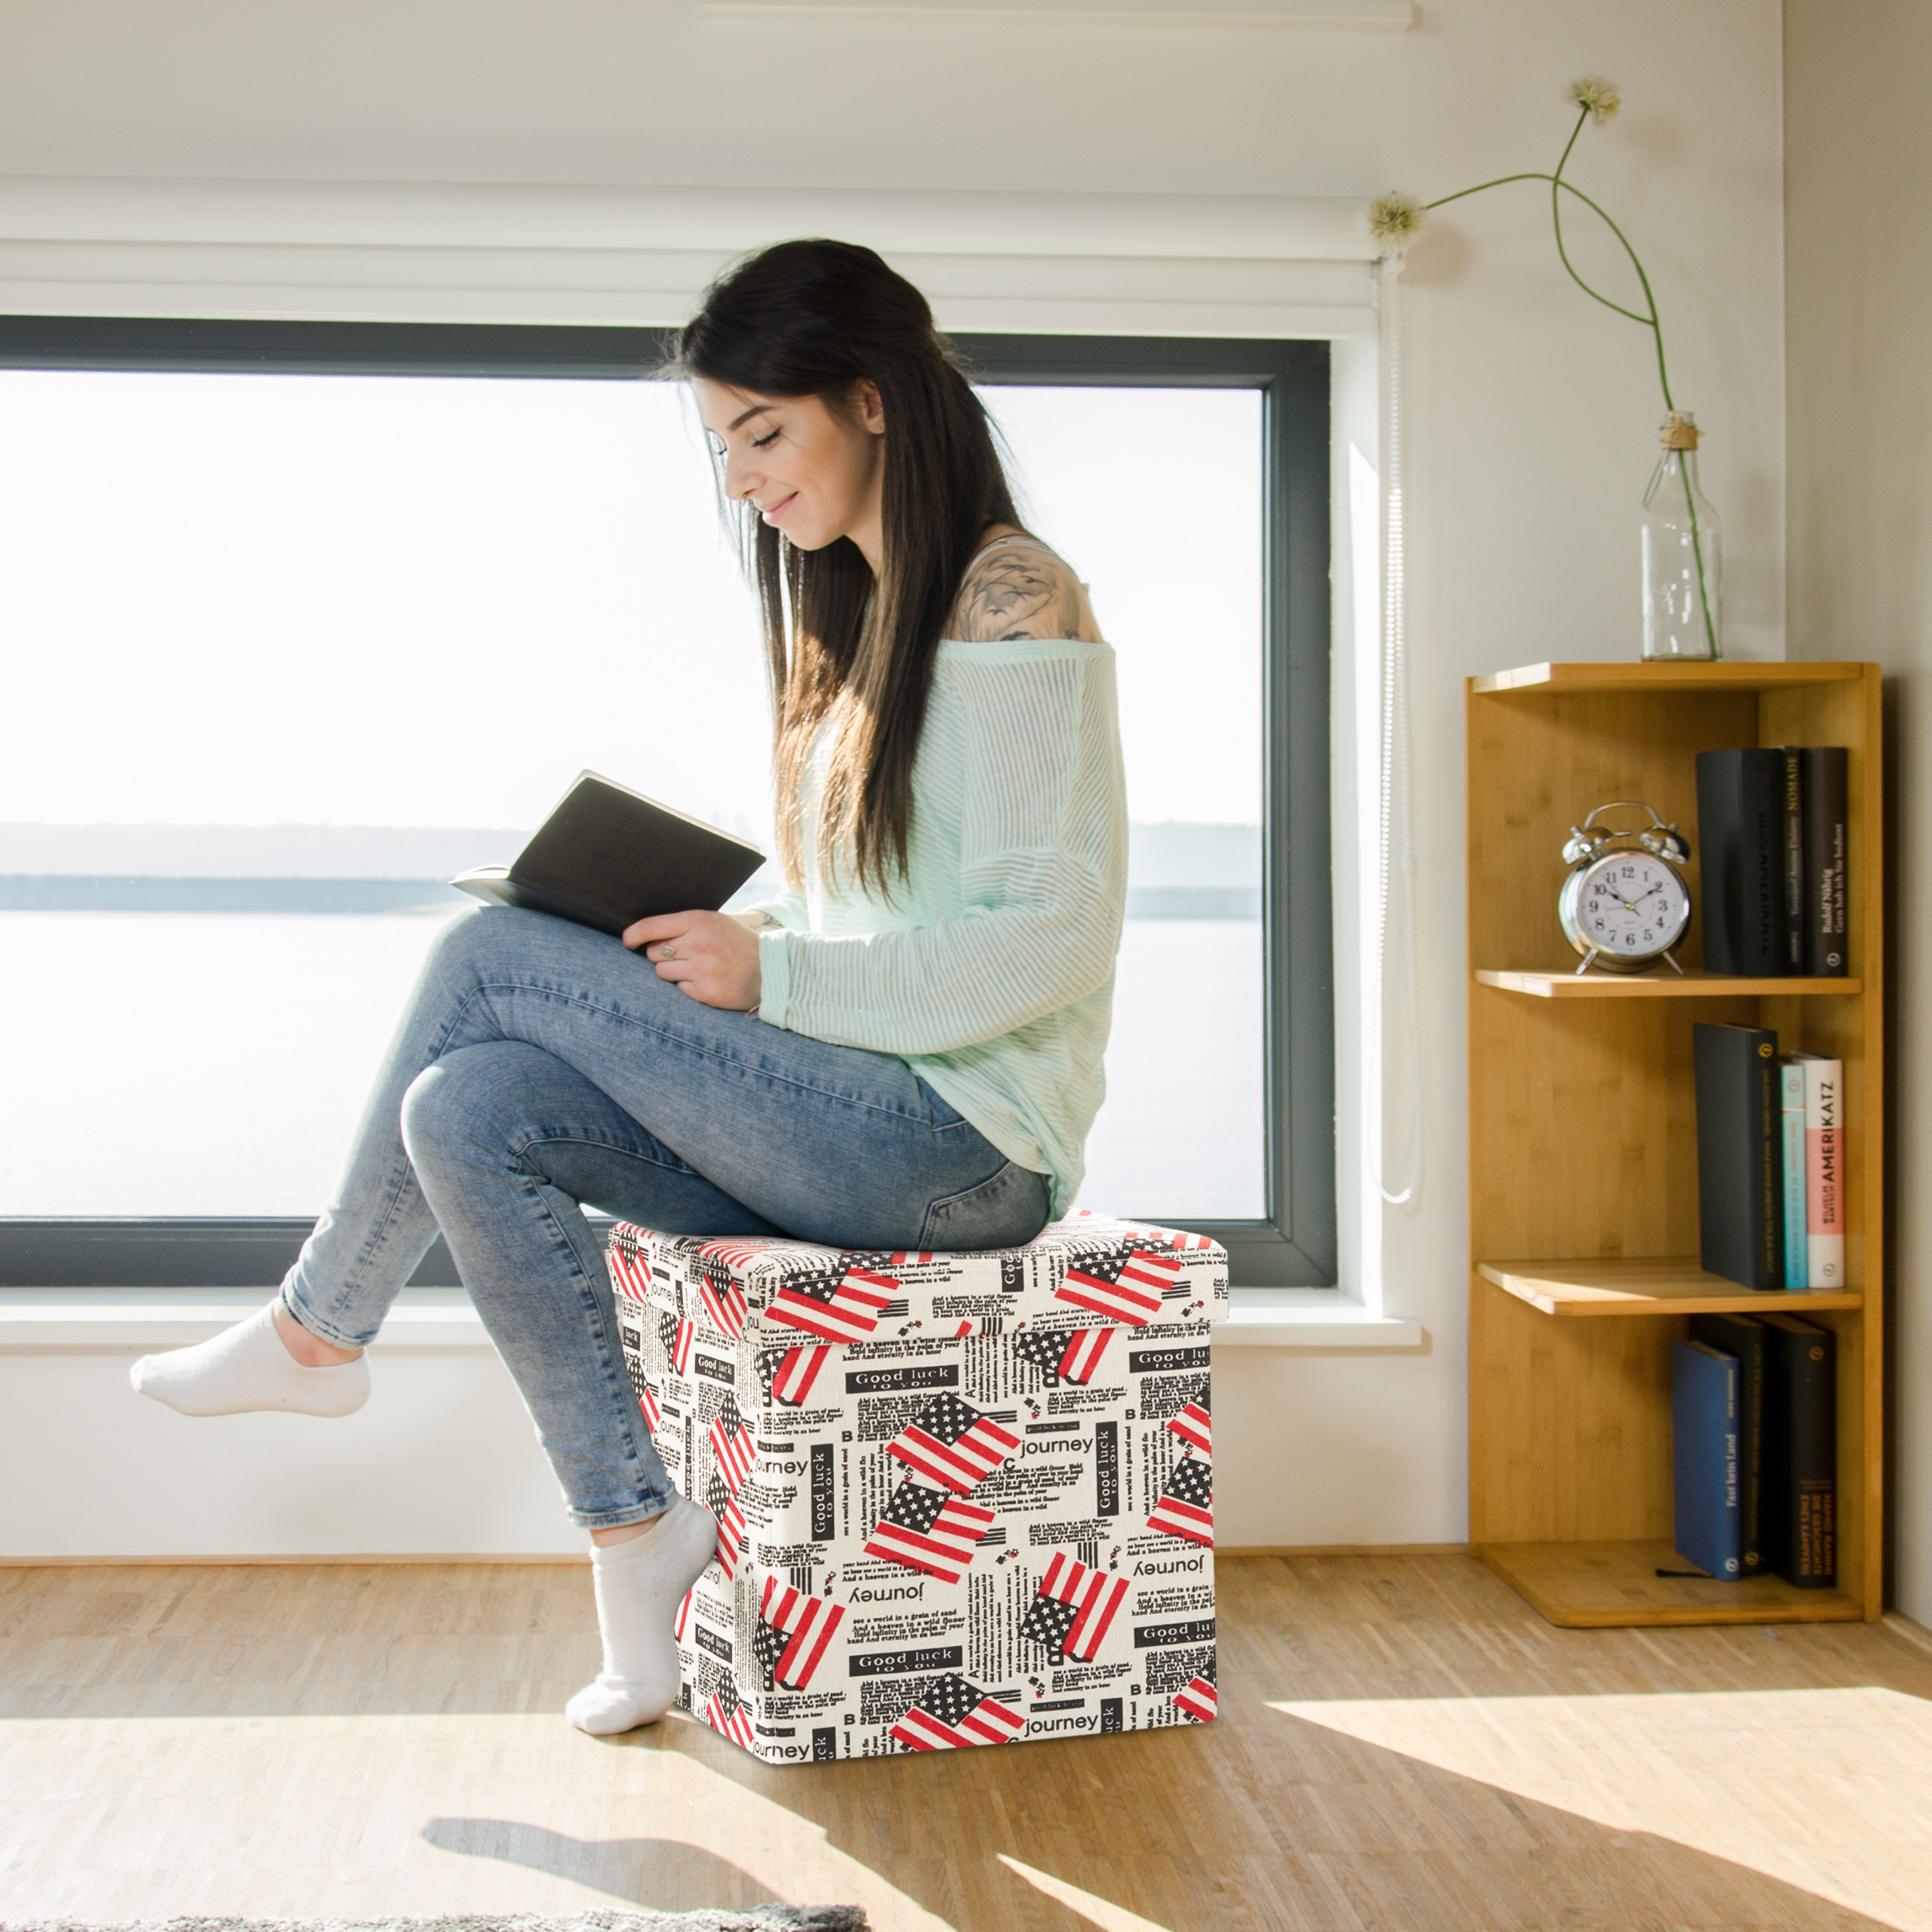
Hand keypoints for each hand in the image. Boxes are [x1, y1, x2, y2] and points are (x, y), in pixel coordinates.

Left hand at [623, 909, 762, 1009]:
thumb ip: (684, 925)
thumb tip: (644, 934)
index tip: (627, 941)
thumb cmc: (736, 943)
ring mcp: (702, 969)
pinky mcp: (705, 992)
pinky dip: (687, 986)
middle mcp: (699, 944)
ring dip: (673, 971)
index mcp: (700, 921)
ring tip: (696, 967)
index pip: (652, 927)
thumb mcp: (714, 922)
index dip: (633, 935)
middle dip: (662, 954)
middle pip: (654, 952)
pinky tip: (706, 980)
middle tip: (683, 954)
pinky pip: (678, 988)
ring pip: (662, 972)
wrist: (770, 970)